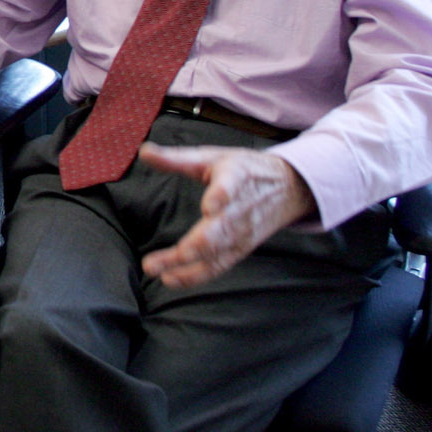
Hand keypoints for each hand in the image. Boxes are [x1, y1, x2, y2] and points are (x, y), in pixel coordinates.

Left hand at [135, 144, 316, 287]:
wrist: (289, 188)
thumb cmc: (243, 169)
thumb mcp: (212, 157)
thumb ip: (175, 158)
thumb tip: (143, 152)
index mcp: (236, 177)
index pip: (230, 187)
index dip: (221, 196)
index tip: (209, 206)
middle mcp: (241, 209)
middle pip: (218, 231)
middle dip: (189, 247)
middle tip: (155, 260)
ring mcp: (242, 233)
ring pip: (215, 252)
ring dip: (185, 265)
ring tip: (157, 271)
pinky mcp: (241, 249)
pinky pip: (218, 265)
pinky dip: (195, 275)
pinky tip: (171, 279)